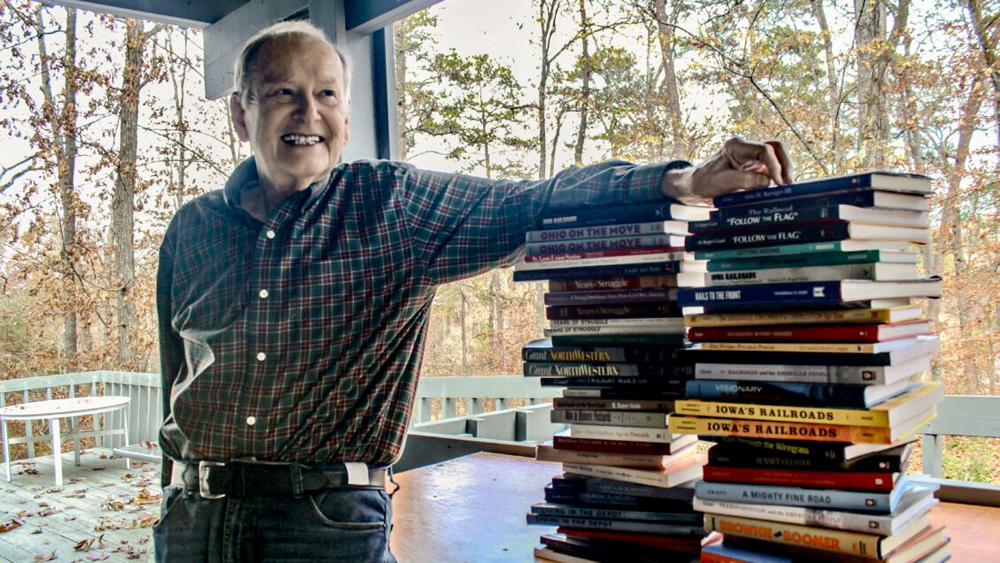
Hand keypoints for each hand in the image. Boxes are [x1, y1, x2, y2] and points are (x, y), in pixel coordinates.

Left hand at [662, 137, 792, 203]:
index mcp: (736, 146)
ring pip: (777, 157)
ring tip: (788, 189)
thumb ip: (746, 181)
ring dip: (784, 171)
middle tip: (789, 185)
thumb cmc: (703, 182)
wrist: (694, 186)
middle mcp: (746, 148)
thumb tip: (768, 182)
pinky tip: (780, 190)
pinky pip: (771, 169)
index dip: (775, 165)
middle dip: (785, 165)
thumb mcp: (722, 183)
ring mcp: (751, 156)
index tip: (779, 183)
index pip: (764, 149)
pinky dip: (778, 178)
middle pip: (775, 148)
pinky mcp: (754, 167)